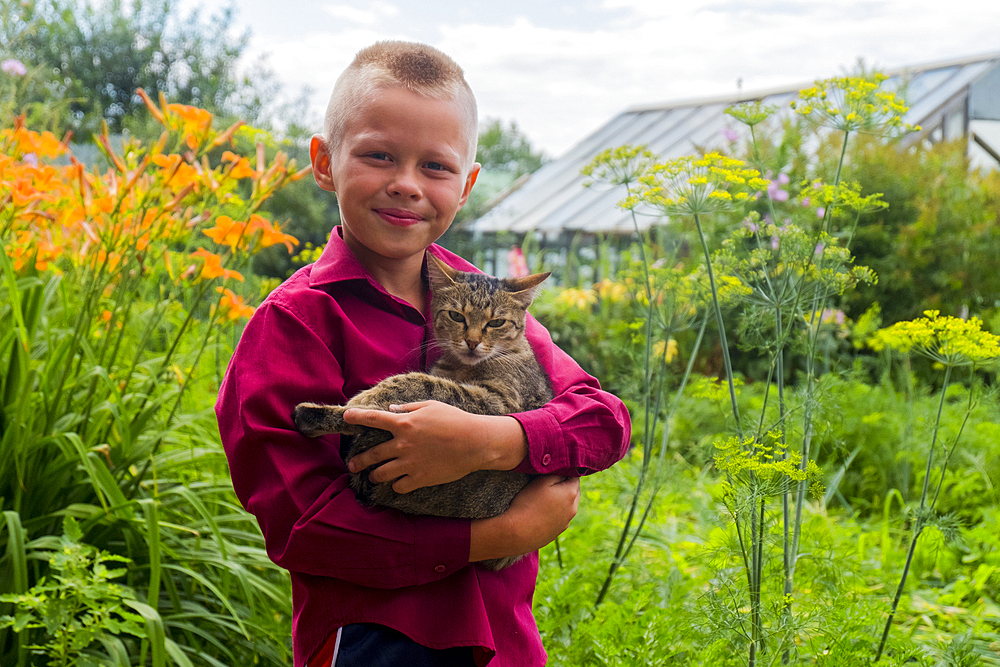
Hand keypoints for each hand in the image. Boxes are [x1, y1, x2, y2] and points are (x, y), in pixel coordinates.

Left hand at [343, 400, 527, 492]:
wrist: (475, 442)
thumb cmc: (455, 420)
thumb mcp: (432, 406)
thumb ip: (408, 407)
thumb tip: (392, 408)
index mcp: (404, 423)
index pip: (373, 418)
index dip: (357, 417)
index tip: (346, 417)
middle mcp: (402, 444)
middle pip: (371, 454)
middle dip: (359, 460)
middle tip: (353, 464)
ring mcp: (410, 463)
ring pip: (381, 474)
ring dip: (375, 475)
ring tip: (375, 476)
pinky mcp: (420, 478)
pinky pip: (399, 487)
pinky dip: (397, 485)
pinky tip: (399, 483)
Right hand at [470, 475, 579, 561]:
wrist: (516, 533)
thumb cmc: (527, 502)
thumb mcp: (541, 480)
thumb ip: (557, 472)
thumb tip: (566, 468)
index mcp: (571, 493)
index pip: (575, 477)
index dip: (566, 471)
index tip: (556, 469)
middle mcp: (573, 509)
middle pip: (574, 492)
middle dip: (566, 485)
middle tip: (551, 481)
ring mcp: (566, 522)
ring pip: (568, 506)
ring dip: (561, 500)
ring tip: (546, 497)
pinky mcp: (557, 532)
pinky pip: (560, 518)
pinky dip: (555, 512)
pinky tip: (542, 511)